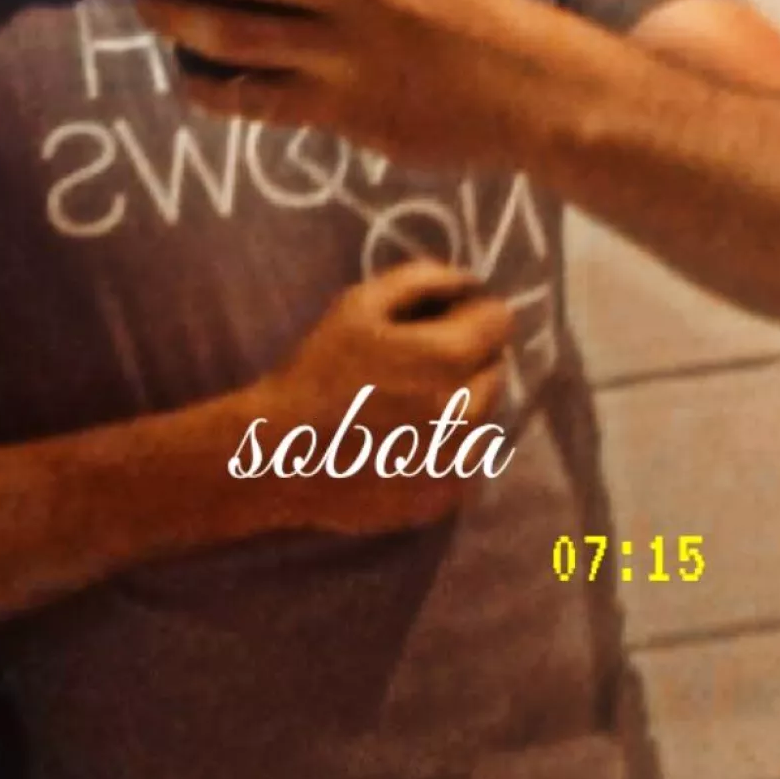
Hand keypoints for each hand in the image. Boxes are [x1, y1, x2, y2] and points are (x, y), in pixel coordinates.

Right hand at [256, 259, 515, 535]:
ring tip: (406, 406)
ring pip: (483, 416)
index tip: (439, 321)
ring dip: (459, 404)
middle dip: (466, 359)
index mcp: (450, 360)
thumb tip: (467, 281)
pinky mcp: (446, 498)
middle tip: (415, 364)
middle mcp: (469, 414)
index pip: (500, 321)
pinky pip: (464, 459)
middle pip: (495, 368)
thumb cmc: (317, 371)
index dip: (470, 313)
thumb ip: (422, 280)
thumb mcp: (358, 304)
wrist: (279, 455)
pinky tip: (401, 443)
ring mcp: (460, 463)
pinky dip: (445, 447)